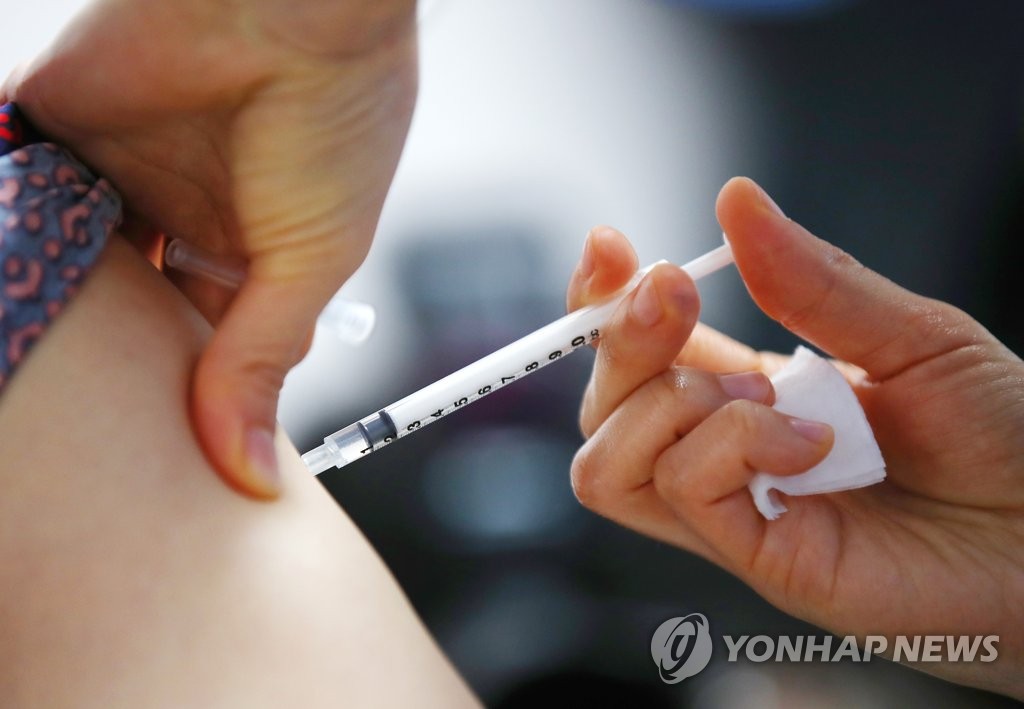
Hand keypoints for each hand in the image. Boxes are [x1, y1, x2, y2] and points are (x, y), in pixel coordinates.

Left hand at [2, 0, 417, 496]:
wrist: (295, 4)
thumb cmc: (336, 125)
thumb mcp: (310, 262)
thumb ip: (260, 361)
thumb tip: (248, 471)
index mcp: (247, 249)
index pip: (200, 341)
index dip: (178, 397)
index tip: (148, 464)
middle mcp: (178, 213)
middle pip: (123, 310)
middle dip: (105, 363)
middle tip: (79, 434)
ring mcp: (114, 170)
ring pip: (60, 255)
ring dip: (45, 303)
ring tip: (24, 376)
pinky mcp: (54, 123)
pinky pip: (9, 184)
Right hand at [565, 177, 1023, 696]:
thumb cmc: (1004, 437)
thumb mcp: (911, 336)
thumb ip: (814, 282)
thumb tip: (736, 200)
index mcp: (746, 391)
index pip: (634, 351)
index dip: (602, 299)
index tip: (612, 245)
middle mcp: (723, 451)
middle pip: (603, 401)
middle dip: (620, 335)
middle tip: (672, 294)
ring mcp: (733, 509)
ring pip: (605, 459)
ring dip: (663, 401)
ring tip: (763, 395)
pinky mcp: (755, 557)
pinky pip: (681, 489)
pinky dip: (729, 445)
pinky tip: (809, 444)